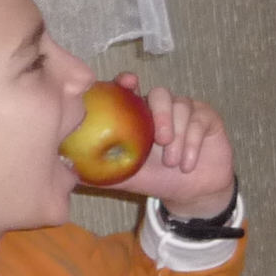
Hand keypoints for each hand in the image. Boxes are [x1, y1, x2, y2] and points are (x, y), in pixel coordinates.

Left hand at [109, 75, 235, 217]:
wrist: (191, 193)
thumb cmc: (156, 180)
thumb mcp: (125, 176)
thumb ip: (100, 169)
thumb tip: (67, 169)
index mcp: (139, 116)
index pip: (131, 91)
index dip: (127, 82)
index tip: (129, 83)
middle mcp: (163, 108)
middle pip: (161, 94)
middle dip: (161, 115)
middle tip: (161, 140)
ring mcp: (187, 111)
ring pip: (183, 108)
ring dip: (179, 138)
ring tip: (174, 163)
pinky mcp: (208, 118)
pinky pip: (200, 121)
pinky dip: (193, 144)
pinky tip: (187, 164)